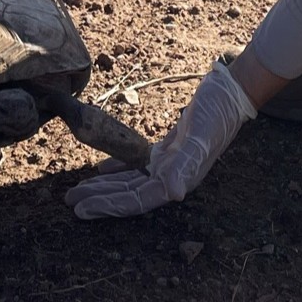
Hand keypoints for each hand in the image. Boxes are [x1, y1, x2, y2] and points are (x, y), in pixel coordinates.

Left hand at [64, 62, 255, 218]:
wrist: (232, 91)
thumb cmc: (217, 113)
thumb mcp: (200, 137)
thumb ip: (186, 165)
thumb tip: (173, 192)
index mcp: (179, 179)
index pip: (137, 200)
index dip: (109, 206)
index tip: (81, 209)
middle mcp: (173, 177)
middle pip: (129, 193)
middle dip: (99, 198)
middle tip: (69, 200)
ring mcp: (171, 163)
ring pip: (130, 180)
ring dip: (105, 185)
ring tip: (78, 189)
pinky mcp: (169, 148)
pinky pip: (137, 163)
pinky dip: (119, 166)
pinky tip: (101, 168)